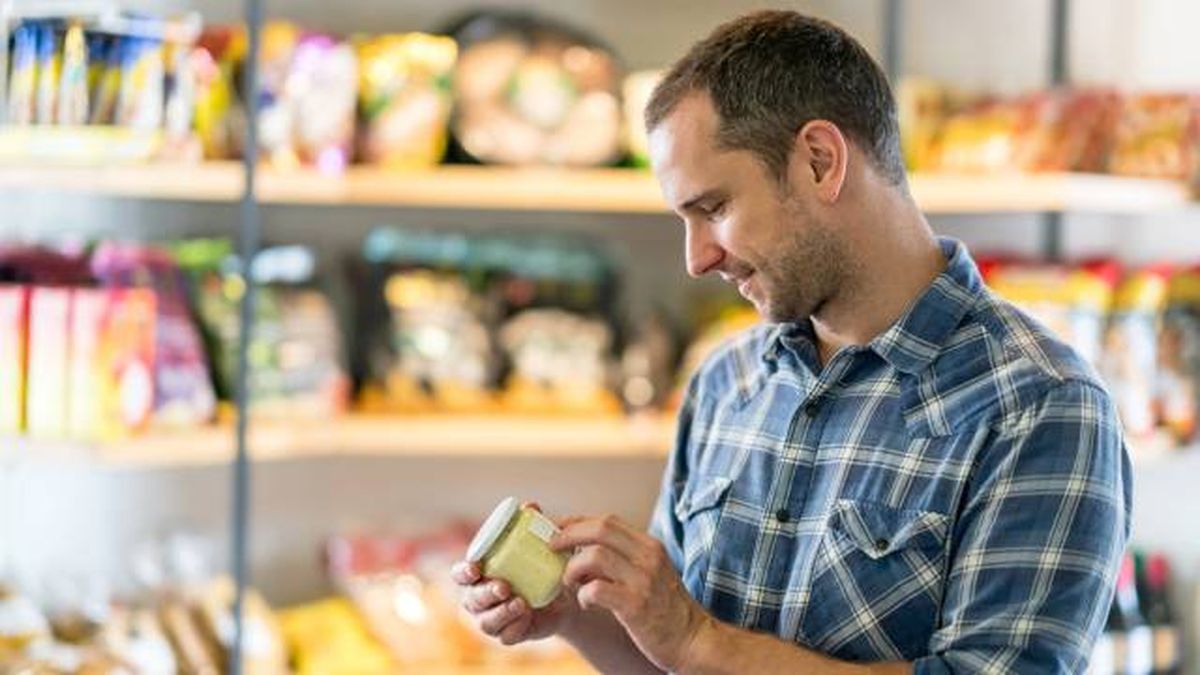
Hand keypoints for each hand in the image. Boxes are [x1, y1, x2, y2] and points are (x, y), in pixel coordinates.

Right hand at [451, 502, 579, 645]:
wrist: (565, 595)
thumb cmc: (541, 565)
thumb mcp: (540, 545)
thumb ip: (532, 525)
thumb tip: (530, 505)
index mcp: (480, 574)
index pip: (460, 574)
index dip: (463, 572)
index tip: (474, 567)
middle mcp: (480, 598)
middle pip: (472, 599)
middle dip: (486, 593)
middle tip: (504, 586)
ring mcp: (492, 618)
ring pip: (486, 621)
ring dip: (501, 612)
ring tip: (520, 603)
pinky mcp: (509, 634)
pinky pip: (506, 636)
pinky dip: (515, 627)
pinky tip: (526, 617)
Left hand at [552, 514, 709, 671]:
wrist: (692, 638)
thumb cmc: (664, 608)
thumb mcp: (650, 572)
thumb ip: (622, 558)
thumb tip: (581, 549)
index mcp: (649, 545)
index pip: (607, 520)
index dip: (576, 522)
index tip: (557, 529)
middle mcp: (648, 557)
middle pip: (599, 529)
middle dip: (568, 535)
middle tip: (551, 547)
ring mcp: (643, 580)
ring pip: (594, 556)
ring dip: (573, 569)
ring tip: (571, 583)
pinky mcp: (636, 605)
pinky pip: (597, 589)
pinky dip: (584, 595)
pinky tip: (587, 603)